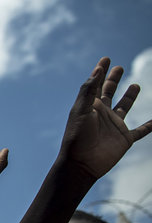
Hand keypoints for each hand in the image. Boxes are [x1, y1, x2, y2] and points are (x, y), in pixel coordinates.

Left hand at [58, 57, 151, 178]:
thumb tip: (98, 69)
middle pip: (109, 92)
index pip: (96, 84)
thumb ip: (89, 90)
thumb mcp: (81, 110)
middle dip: (113, 80)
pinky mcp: (124, 138)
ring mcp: (114, 126)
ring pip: (124, 107)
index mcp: (90, 106)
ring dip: (130, 97)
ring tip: (135, 85)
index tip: (105, 58)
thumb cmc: (77, 137)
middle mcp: (102, 114)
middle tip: (119, 67)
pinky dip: (149, 126)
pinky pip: (140, 131)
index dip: (100, 71)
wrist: (81, 164)